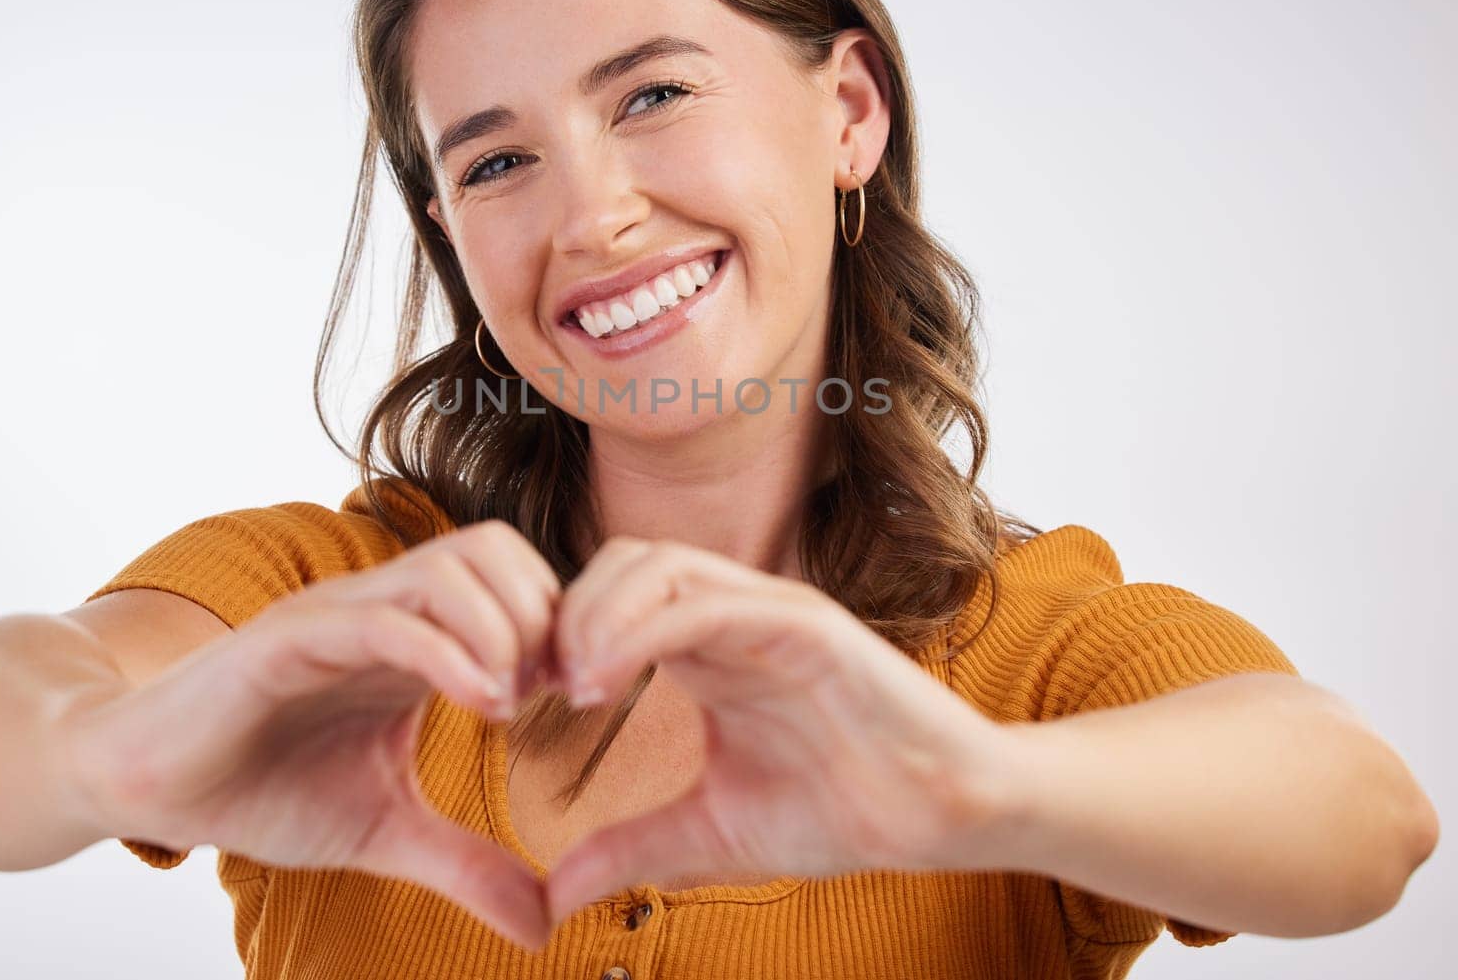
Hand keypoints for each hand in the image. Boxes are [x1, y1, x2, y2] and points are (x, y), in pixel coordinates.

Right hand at [63, 520, 562, 950]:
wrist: (147, 788)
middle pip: (496, 547)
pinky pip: (383, 618)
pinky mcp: (287, 639)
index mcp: (415, 636)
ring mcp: (336, 614)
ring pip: (449, 565)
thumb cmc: (263, 789)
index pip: (517, 578)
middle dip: (547, 614)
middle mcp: (381, 607)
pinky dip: (447, 651)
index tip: (584, 699)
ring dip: (504, 627)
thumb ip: (467, 863)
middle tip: (558, 694)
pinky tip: (481, 703)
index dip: (565, 627)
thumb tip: (545, 924)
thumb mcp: (386, 831)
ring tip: (513, 704)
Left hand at [544, 537, 1022, 925]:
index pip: (611, 598)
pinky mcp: (806, 623)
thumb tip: (552, 896)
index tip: (515, 700)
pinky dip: (644, 627)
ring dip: (594, 612)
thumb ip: (632, 849)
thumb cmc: (842, 811)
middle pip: (620, 561)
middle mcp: (734, 613)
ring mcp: (770, 610)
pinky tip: (605, 683)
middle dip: (563, 612)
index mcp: (709, 647)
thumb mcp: (709, 835)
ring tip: (566, 683)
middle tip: (530, 685)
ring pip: (657, 562)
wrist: (943, 816)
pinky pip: (707, 600)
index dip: (556, 636)